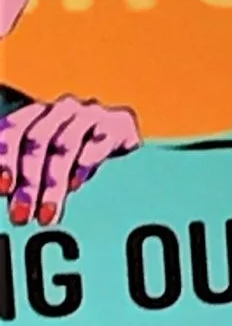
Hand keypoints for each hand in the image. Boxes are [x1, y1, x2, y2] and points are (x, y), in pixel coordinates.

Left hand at [0, 95, 140, 223]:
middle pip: (38, 141)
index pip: (13, 130)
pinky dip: (84, 164)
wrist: (124, 137)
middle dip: (27, 182)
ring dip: (53, 184)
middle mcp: (61, 110)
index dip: (5, 159)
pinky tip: (75, 186)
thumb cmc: (79, 156)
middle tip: (21, 216)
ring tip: (47, 215)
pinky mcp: (118, 124)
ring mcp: (90, 114)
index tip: (3, 189)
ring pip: (64, 146)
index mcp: (36, 113)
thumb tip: (8, 196)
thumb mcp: (47, 162)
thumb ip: (24, 176)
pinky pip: (98, 143)